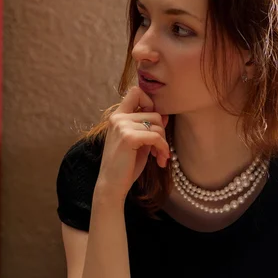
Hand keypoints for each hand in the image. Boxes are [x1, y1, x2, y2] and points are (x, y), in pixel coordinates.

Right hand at [97, 86, 169, 201]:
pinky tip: (160, 160)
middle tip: (161, 150)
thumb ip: (149, 127)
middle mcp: (118, 117)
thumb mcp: (140, 143)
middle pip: (154, 113)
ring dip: (163, 143)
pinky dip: (163, 148)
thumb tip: (165, 114)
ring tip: (160, 157)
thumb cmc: (125, 166)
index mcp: (117, 116)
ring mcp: (122, 126)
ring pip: (157, 125)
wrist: (112, 185)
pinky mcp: (129, 138)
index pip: (136, 91)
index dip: (150, 102)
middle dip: (162, 132)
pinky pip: (156, 137)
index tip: (153, 123)